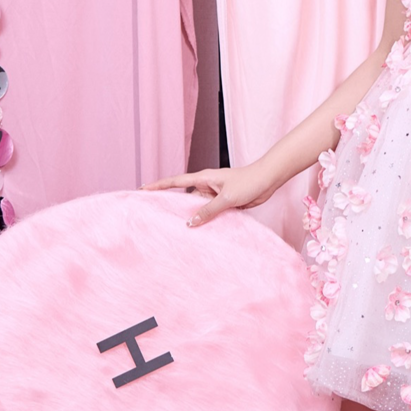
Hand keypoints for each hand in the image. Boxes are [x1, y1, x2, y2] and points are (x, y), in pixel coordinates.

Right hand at [141, 162, 281, 226]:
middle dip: (172, 206)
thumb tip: (190, 223)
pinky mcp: (223, 203)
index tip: (142, 189)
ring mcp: (214, 195)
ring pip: (197, 208)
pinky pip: (209, 213)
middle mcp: (206, 186)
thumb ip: (208, 210)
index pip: (175, 182)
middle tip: (154, 218)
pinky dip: (205, 221)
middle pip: (184, 198)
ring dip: (192, 217)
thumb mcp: (226, 198)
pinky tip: (200, 232)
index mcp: (203, 178)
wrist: (267, 180)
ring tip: (175, 231)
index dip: (158, 186)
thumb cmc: (248, 182)